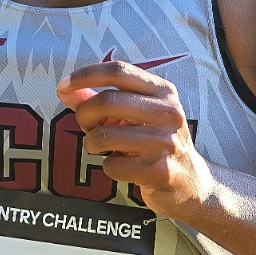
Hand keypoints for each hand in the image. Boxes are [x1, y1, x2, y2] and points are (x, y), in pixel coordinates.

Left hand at [58, 61, 216, 218]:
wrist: (192, 183)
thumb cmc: (156, 143)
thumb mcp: (136, 115)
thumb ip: (101, 100)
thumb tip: (65, 90)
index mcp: (163, 92)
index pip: (119, 71)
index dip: (85, 75)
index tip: (63, 85)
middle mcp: (168, 113)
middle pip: (107, 101)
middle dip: (84, 114)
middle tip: (86, 126)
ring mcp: (166, 142)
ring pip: (104, 135)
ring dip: (92, 143)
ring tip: (103, 148)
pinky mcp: (160, 171)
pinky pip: (112, 165)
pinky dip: (109, 167)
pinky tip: (124, 167)